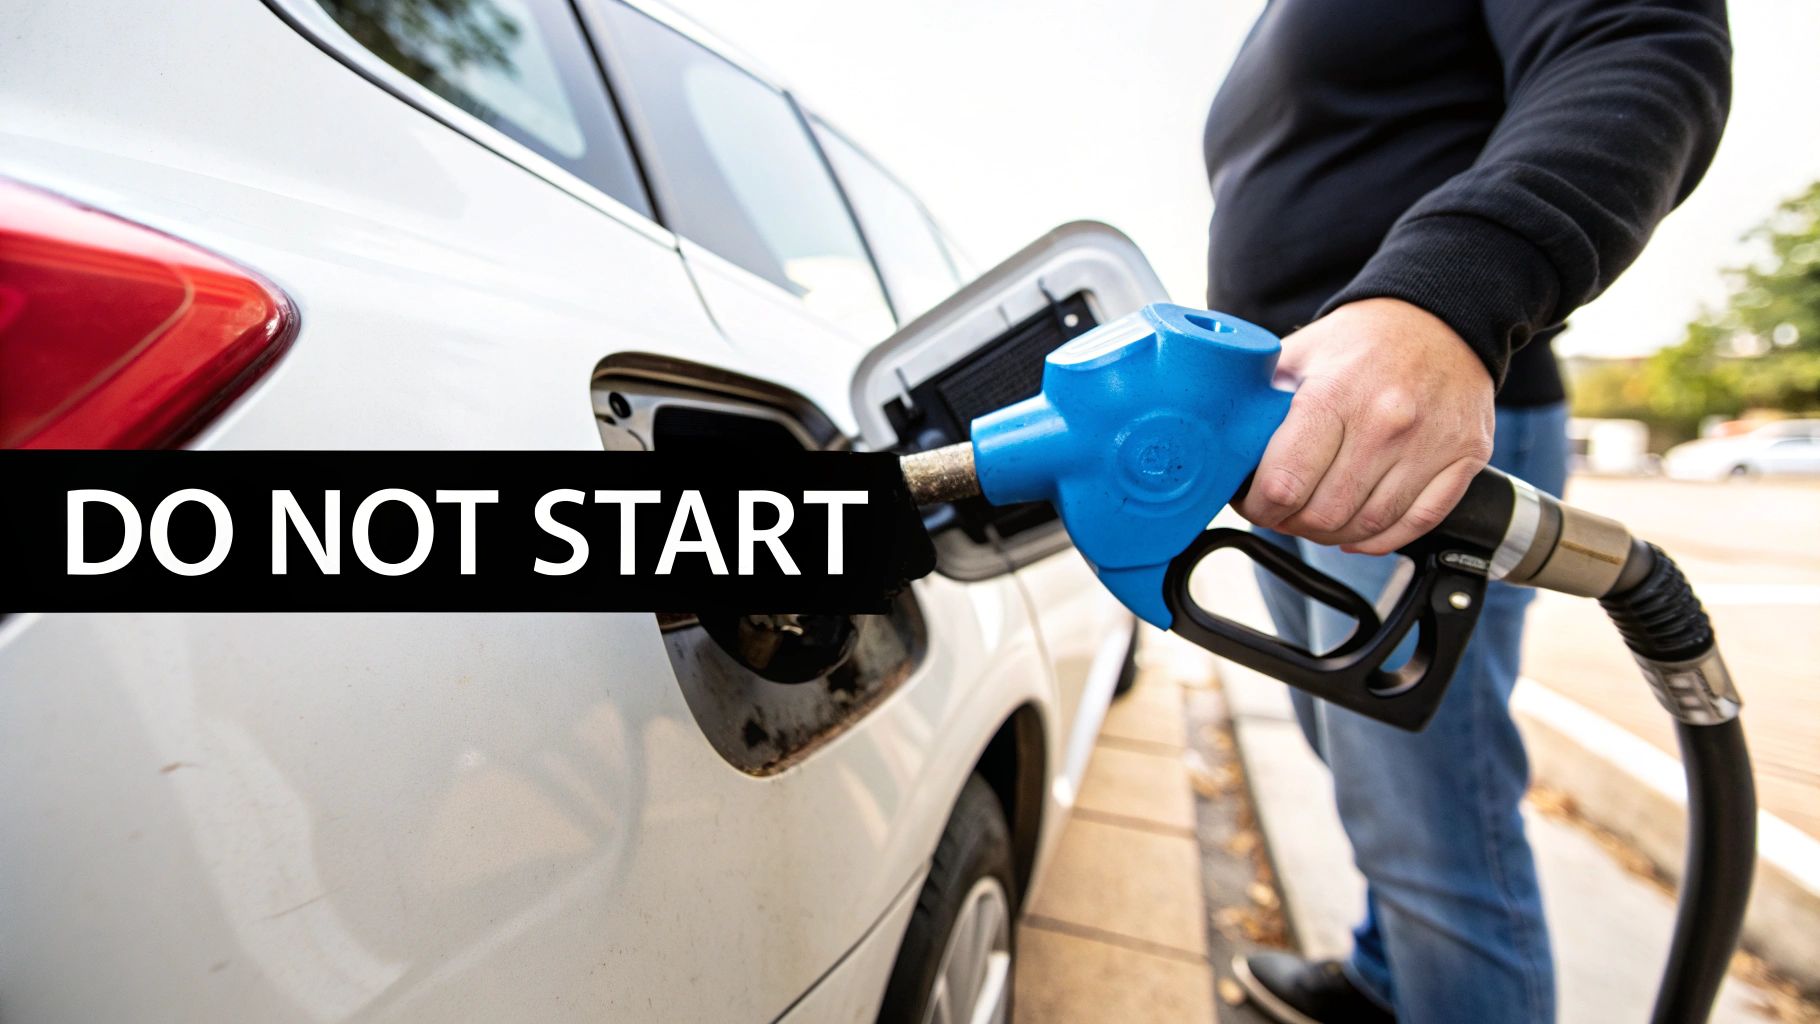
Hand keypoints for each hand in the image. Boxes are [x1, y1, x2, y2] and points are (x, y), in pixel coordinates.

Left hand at [1237, 298, 1494, 554]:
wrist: (1441, 317)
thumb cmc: (1362, 340)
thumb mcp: (1299, 355)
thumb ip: (1260, 403)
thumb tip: (1220, 449)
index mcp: (1334, 394)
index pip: (1283, 484)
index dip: (1258, 506)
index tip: (1253, 502)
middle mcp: (1386, 422)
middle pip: (1324, 514)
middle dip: (1291, 523)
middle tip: (1282, 513)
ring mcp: (1430, 443)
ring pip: (1368, 526)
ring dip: (1332, 535)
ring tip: (1316, 520)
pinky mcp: (1465, 457)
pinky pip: (1417, 523)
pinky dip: (1381, 540)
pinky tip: (1358, 532)